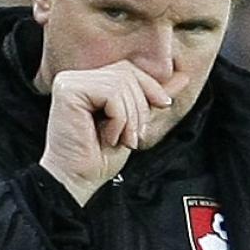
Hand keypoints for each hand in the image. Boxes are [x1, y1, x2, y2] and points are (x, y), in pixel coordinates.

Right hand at [39, 61, 188, 206]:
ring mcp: (68, 83)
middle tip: (134, 136)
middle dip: (140, 106)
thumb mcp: (134, 122)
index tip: (160, 107)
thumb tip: (182, 77)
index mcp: (88, 82)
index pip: (127, 69)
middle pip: (126, 72)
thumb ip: (152, 98)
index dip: (149, 87)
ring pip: (121, 83)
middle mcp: (75, 78)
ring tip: (121, 139)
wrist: (77, 181)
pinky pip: (111, 94)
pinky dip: (119, 119)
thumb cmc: (98, 158)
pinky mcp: (67, 92)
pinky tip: (108, 137)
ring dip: (130, 117)